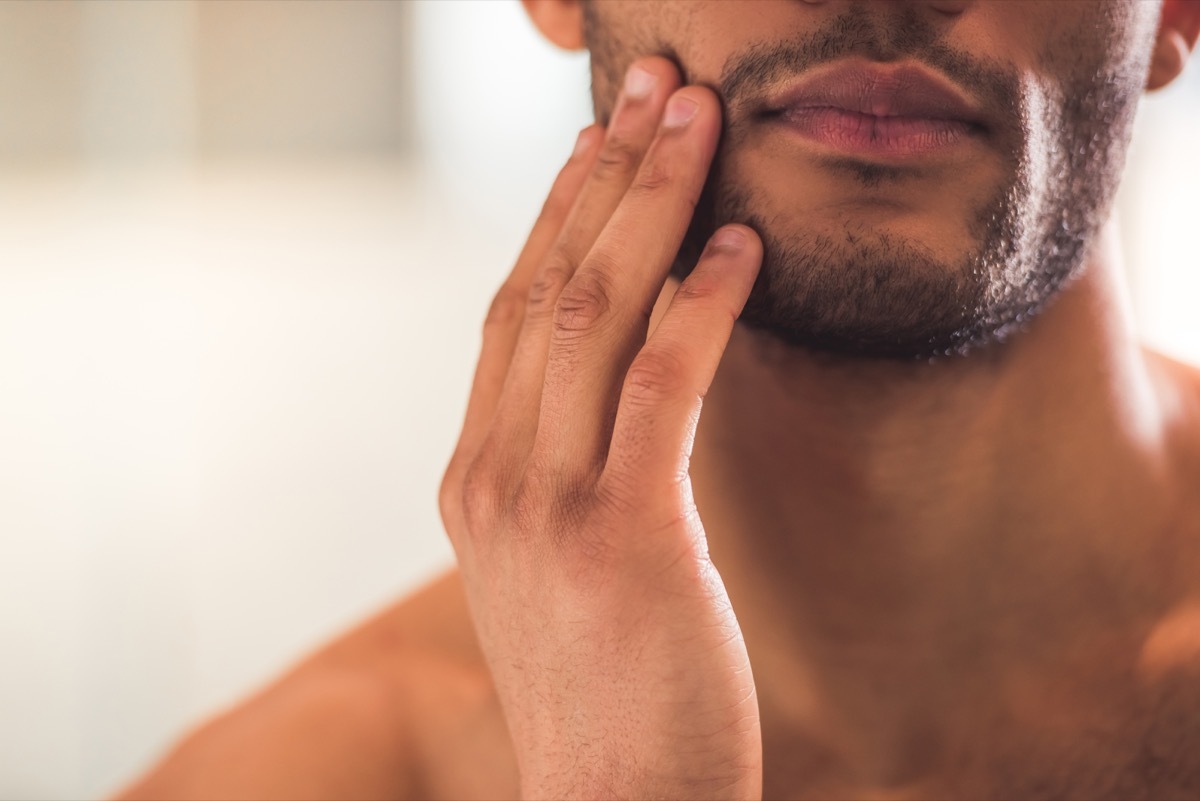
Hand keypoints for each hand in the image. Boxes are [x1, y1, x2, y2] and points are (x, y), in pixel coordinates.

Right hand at [439, 57, 763, 799]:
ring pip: (592, 315)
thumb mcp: (559, 562)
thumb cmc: (605, 685)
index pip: (512, 313)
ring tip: (697, 122)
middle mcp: (493, 476)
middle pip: (546, 288)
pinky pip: (662, 386)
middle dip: (602, 176)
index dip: (556, 214)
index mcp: (475, 478)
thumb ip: (568, 466)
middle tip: (652, 88)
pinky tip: (742, 246)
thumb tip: (630, 369)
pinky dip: (702, 305)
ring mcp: (547, 504)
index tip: (600, 142)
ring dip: (650, 206)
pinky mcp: (623, 535)